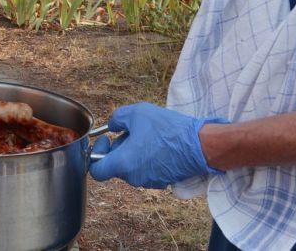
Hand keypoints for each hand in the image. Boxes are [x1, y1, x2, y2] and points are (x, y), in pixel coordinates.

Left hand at [89, 102, 225, 188]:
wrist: (199, 145)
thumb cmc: (166, 129)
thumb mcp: (136, 113)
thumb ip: (116, 118)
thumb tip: (112, 126)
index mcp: (123, 164)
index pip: (96, 171)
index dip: (96, 154)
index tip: (106, 140)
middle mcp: (134, 178)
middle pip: (115, 166)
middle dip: (118, 148)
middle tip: (129, 131)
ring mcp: (149, 181)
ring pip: (131, 167)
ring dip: (132, 152)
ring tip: (145, 135)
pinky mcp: (162, 181)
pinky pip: (146, 170)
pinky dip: (146, 158)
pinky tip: (157, 143)